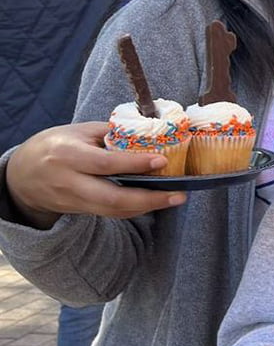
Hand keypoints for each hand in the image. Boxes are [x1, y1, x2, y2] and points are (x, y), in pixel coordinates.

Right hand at [5, 123, 184, 226]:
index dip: (135, 164)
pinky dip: (135, 209)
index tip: (162, 161)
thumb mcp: (79, 132)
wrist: (23, 175)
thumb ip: (111, 134)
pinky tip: (155, 202)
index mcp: (68, 155)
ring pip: (113, 210)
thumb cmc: (57, 145)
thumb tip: (148, 132)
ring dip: (147, 207)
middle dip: (149, 199)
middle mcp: (70, 182)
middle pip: (111, 198)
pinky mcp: (80, 211)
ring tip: (174, 199)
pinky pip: (110, 213)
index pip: (105, 163)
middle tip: (178, 195)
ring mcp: (74, 201)